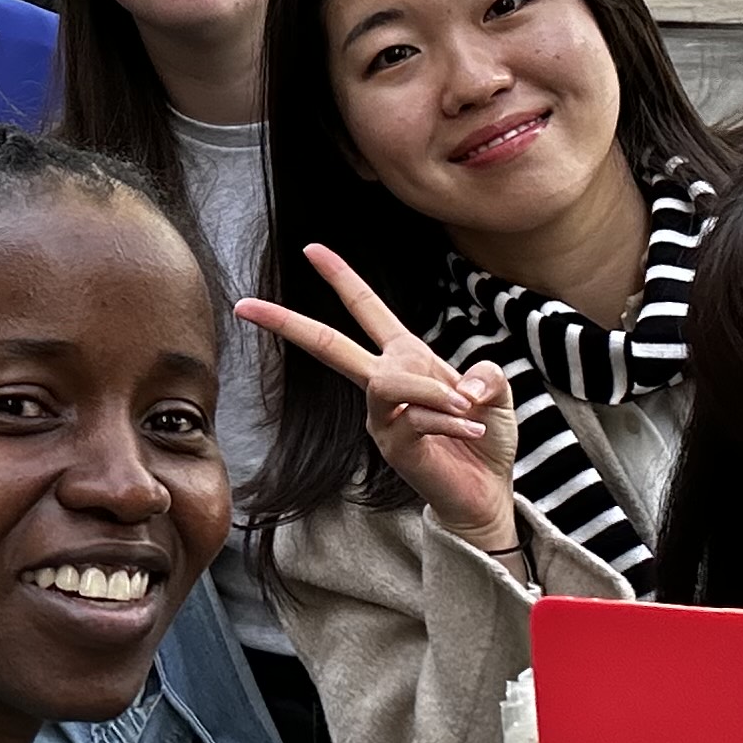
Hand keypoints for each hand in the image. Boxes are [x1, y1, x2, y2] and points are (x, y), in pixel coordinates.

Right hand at [240, 243, 521, 558]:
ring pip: (388, 381)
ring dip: (433, 390)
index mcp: (405, 359)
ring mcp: (381, 418)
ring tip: (469, 409)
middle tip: (246, 305)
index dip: (342, 277)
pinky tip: (473, 430)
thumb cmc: (486, 440)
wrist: (486, 494)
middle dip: (288, 323)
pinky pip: (416, 416)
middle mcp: (383, 385)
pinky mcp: (390, 446)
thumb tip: (463, 386)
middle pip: (329, 346)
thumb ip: (486, 373)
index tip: (311, 248)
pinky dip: (452, 419)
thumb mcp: (496, 392)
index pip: (367, 310)